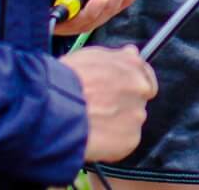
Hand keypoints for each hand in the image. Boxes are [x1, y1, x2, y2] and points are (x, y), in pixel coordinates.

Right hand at [62, 44, 156, 162]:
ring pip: (129, 123)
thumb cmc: (66, 82)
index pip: (144, 77)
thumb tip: (131, 53)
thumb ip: (116, 57)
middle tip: (100, 111)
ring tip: (90, 125)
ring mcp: (137, 115)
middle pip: (137, 101)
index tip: (120, 94)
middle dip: (122, 106)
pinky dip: (111, 144)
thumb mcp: (89, 56)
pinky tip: (94, 138)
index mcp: (133, 66)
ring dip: (115, 125)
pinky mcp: (130, 139)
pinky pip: (122, 143)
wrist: (54, 109)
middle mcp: (141, 89)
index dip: (130, 87)